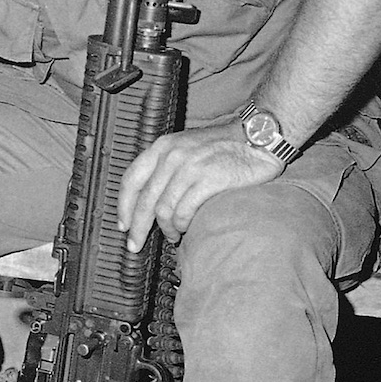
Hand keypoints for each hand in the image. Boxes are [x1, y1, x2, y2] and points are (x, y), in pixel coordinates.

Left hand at [116, 122, 285, 251]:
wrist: (257, 137)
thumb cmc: (222, 145)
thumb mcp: (185, 147)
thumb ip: (165, 166)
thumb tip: (148, 199)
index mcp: (162, 147)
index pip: (131, 179)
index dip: (123, 206)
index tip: (123, 225)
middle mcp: (171, 155)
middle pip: (144, 199)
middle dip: (138, 227)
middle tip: (136, 245)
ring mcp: (189, 167)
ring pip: (163, 209)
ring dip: (165, 228)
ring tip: (172, 236)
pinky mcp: (208, 179)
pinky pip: (184, 211)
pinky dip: (181, 225)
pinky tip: (184, 229)